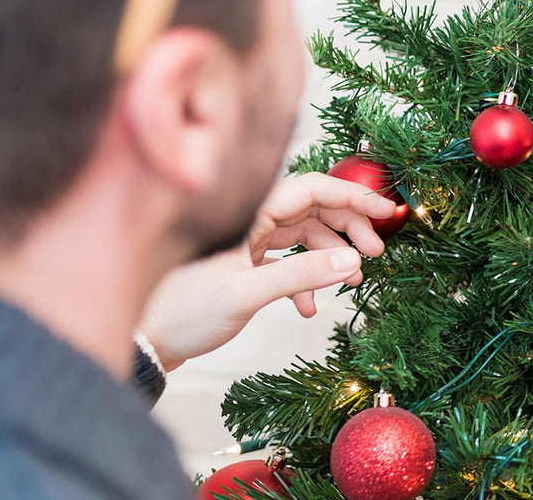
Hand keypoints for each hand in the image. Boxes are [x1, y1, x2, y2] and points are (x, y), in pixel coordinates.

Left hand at [140, 172, 396, 370]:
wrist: (144, 343)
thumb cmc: (183, 311)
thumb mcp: (247, 292)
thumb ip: (302, 273)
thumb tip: (352, 260)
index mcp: (251, 211)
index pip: (315, 188)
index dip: (355, 196)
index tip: (388, 210)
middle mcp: (252, 218)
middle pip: (314, 208)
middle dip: (348, 227)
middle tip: (375, 251)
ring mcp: (249, 240)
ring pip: (304, 234)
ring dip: (330, 255)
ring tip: (352, 281)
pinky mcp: (246, 264)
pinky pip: (288, 259)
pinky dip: (305, 278)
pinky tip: (309, 307)